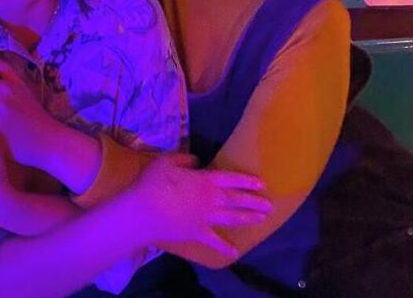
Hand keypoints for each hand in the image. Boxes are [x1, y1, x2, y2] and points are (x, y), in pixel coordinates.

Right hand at [125, 155, 270, 259]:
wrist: (143, 211)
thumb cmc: (153, 184)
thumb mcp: (165, 162)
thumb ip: (183, 159)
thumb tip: (195, 160)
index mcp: (205, 181)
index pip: (231, 179)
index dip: (247, 181)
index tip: (262, 184)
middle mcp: (211, 200)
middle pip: (237, 200)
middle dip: (254, 202)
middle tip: (269, 205)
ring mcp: (206, 218)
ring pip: (232, 218)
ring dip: (248, 218)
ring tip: (262, 219)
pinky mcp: (198, 233)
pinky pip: (214, 241)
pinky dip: (225, 248)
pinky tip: (235, 253)